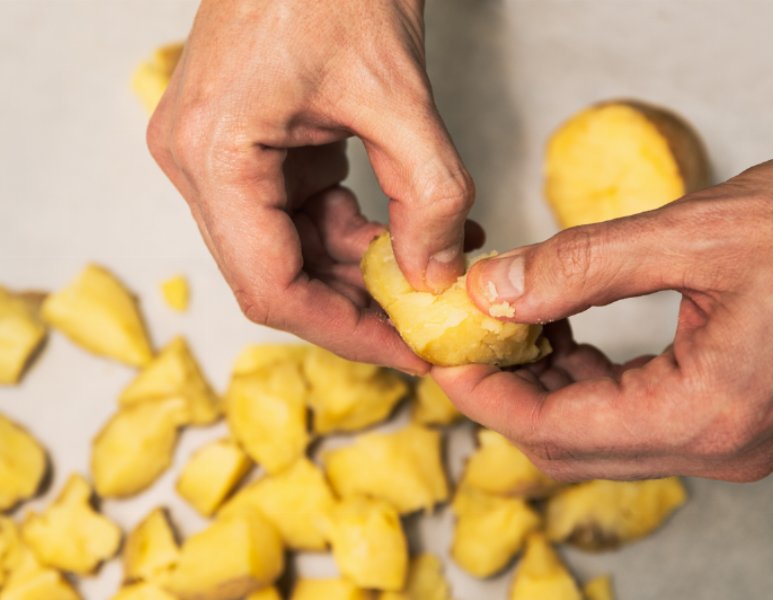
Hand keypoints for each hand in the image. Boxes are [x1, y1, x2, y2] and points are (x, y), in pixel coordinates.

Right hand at [146, 0, 472, 371]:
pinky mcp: (252, 150)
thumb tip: (437, 276)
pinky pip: (302, 217)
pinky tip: (416, 235)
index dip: (344, 331)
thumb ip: (429, 196)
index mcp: (214, 154)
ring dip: (366, 271)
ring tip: (439, 272)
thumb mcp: (400, 95)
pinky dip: (358, 235)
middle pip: (279, 276)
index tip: (407, 350)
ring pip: (294, 252)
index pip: (270, 286)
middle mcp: (201, 164)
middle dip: (360, 306)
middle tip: (428, 324)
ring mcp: (222, 158)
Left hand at [434, 153, 772, 481]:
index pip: (555, 430)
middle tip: (461, 335)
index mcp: (708, 412)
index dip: (483, 395)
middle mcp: (715, 443)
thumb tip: (494, 289)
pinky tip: (557, 328)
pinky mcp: (723, 412)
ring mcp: (722, 435)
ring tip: (504, 322)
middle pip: (566, 443)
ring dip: (539, 383)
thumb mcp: (696, 233)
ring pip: (592, 432)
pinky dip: (579, 376)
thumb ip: (583, 267)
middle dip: (503, 391)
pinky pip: (626, 412)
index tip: (439, 354)